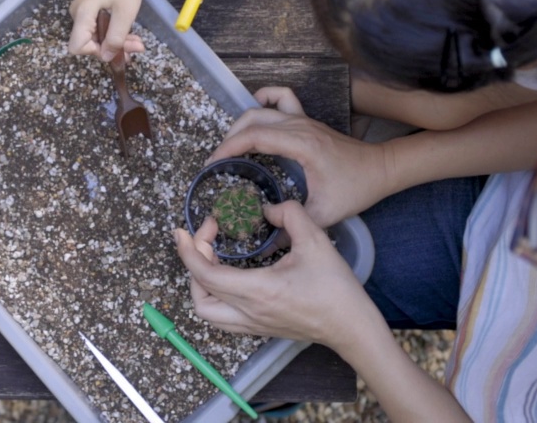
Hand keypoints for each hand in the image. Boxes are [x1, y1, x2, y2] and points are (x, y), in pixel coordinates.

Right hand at [68, 0, 144, 59]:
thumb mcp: (125, 14)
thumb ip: (115, 39)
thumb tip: (106, 58)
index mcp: (82, 15)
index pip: (77, 47)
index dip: (96, 52)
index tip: (117, 48)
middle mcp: (77, 15)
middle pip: (88, 43)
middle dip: (112, 48)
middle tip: (136, 47)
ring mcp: (83, 12)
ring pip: (96, 37)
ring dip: (116, 42)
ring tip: (137, 43)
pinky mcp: (90, 9)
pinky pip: (98, 28)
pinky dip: (113, 33)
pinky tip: (129, 35)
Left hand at [174, 201, 373, 348]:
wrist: (353, 328)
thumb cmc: (336, 289)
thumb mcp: (316, 241)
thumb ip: (290, 214)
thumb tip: (268, 208)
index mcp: (257, 291)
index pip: (205, 273)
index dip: (188, 250)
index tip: (182, 230)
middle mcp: (248, 312)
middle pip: (198, 294)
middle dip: (192, 263)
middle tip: (207, 239)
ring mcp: (252, 325)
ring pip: (206, 311)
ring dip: (200, 283)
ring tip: (212, 258)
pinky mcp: (258, 329)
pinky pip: (221, 318)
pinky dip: (213, 296)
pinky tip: (226, 276)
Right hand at [209, 87, 393, 226]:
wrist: (381, 169)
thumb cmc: (356, 188)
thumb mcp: (325, 213)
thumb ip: (294, 225)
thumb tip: (267, 240)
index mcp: (301, 144)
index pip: (255, 136)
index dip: (229, 147)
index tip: (214, 163)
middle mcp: (300, 126)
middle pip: (253, 119)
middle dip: (230, 137)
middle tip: (219, 160)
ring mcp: (303, 119)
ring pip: (262, 107)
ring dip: (242, 121)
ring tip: (232, 143)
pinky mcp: (307, 120)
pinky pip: (281, 97)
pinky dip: (264, 99)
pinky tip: (257, 117)